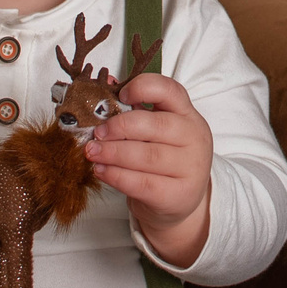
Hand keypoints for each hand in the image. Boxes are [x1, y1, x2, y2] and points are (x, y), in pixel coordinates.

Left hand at [85, 73, 213, 266]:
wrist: (179, 202)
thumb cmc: (162, 161)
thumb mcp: (154, 133)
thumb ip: (134, 111)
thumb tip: (105, 85)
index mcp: (188, 114)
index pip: (170, 90)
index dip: (143, 88)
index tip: (120, 96)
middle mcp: (194, 138)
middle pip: (155, 125)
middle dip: (119, 127)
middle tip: (96, 133)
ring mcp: (191, 168)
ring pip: (147, 156)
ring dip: (113, 153)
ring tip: (92, 152)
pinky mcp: (179, 194)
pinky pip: (143, 183)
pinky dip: (117, 176)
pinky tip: (101, 171)